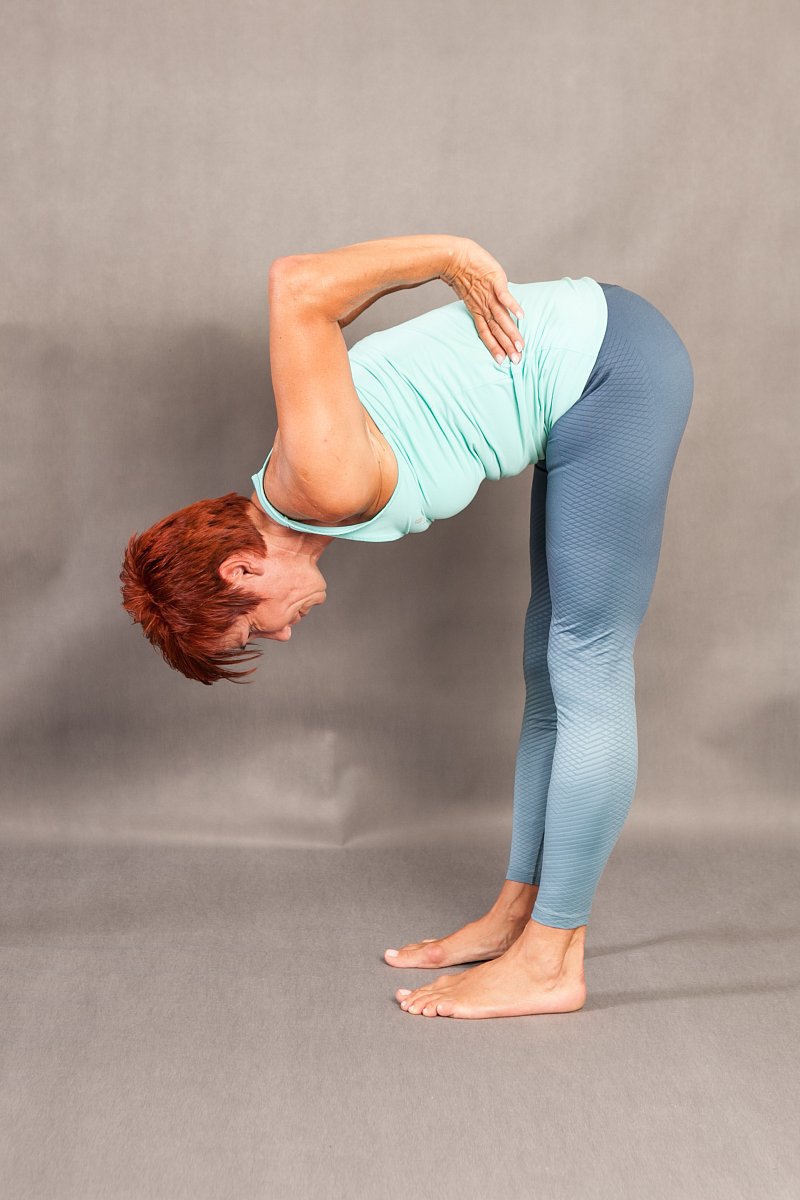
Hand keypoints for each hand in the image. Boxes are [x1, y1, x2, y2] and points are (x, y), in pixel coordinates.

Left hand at [441, 238, 524, 362]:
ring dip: (511, 332)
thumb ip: (479, 302)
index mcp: (477, 310)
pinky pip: (505, 296)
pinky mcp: (495, 282)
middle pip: (496, 330)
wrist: (453, 257)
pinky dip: (512, 306)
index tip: (502, 361)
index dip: (494, 347)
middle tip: (517, 361)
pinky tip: (521, 316)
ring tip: (520, 346)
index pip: (486, 333)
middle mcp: (484, 306)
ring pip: (502, 318)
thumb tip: (486, 309)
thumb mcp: (470, 293)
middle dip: (507, 346)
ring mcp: (489, 295)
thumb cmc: (462, 273)